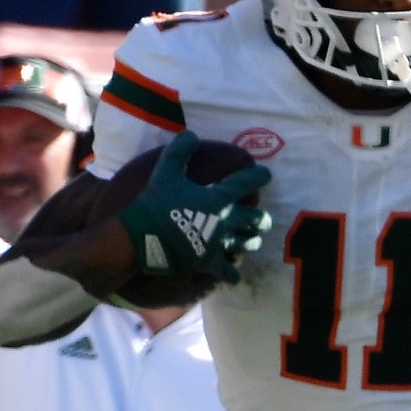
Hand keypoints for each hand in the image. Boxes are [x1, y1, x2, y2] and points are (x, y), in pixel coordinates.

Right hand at [115, 132, 273, 284]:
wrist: (143, 238)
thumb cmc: (155, 203)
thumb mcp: (164, 171)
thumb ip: (179, 151)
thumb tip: (191, 135)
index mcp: (217, 199)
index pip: (245, 184)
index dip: (258, 177)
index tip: (266, 175)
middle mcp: (225, 222)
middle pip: (256, 220)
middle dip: (262, 219)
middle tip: (262, 218)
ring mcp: (220, 245)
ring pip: (249, 245)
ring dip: (251, 241)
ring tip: (251, 240)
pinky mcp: (210, 264)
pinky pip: (229, 274)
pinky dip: (232, 275)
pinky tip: (233, 275)